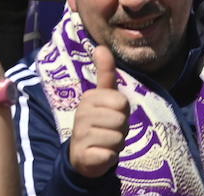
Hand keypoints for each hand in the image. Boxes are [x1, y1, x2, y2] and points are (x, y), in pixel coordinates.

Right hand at [68, 45, 129, 177]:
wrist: (84, 154)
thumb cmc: (100, 122)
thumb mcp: (104, 98)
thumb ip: (105, 73)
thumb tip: (101, 46)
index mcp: (88, 98)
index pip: (122, 102)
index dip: (122, 112)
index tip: (111, 115)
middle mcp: (81, 114)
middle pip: (121, 120)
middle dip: (121, 129)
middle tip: (109, 131)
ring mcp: (81, 134)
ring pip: (117, 138)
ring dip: (116, 144)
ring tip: (104, 142)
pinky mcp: (84, 154)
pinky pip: (109, 155)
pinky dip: (109, 157)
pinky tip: (99, 155)